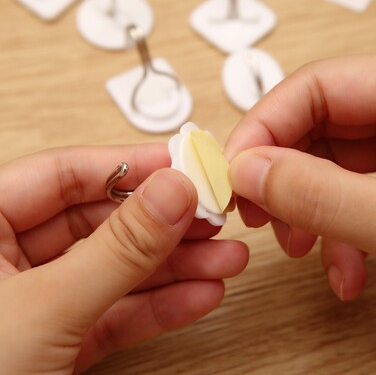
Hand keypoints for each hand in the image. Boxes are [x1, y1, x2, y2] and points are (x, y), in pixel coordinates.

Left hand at [0, 145, 248, 373]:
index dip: (129, 166)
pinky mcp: (61, 338)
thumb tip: (171, 192)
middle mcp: (9, 256)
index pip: (66, 174)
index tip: (182, 165)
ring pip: (119, 267)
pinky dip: (161, 306)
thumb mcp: (41, 310)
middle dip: (165, 222)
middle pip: (102, 220)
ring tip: (225, 258)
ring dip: (177, 265)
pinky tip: (200, 294)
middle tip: (212, 216)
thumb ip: (116, 249)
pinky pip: (118, 311)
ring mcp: (39, 299)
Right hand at [225, 54, 375, 300]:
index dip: (263, 128)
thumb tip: (248, 173)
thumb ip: (327, 196)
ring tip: (296, 246)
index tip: (232, 174)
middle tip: (252, 211)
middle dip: (276, 177)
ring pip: (324, 166)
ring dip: (301, 211)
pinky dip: (334, 233)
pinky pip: (347, 194)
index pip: (315, 86)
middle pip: (312, 127)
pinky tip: (340, 268)